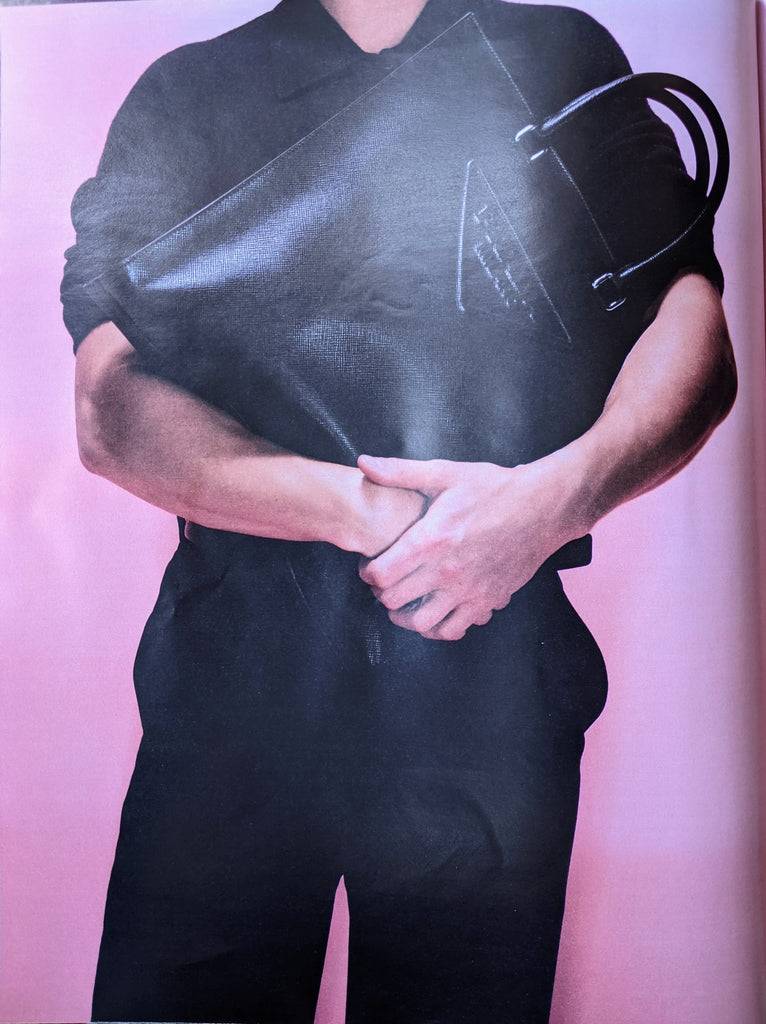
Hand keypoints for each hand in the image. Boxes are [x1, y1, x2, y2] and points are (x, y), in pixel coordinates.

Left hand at [357, 453, 584, 640]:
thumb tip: (364, 464)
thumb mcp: (447, 473)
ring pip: (420, 623)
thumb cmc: (494, 488)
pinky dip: (437, 628)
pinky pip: (452, 630)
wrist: (543, 507)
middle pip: (393, 600)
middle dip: (381, 592)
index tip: (370, 564)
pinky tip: (434, 612)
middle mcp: (447, 570)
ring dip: (405, 616)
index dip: (367, 571)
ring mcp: (468, 590)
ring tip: (404, 601)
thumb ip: (401, 472)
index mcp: (432, 538)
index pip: (381, 573)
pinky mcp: (486, 602)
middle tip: (385, 581)